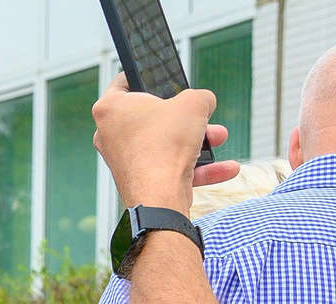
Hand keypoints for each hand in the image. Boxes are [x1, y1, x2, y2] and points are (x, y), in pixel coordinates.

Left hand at [91, 74, 238, 211]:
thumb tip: (204, 103)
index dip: (145, 75)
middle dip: (186, 116)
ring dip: (196, 141)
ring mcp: (123, 159)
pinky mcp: (138, 180)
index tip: (160, 76)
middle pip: (154, 115)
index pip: (124, 81)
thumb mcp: (194, 103)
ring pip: (165, 143)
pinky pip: (169, 168)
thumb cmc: (164, 146)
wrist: (160, 196)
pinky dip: (195, 168)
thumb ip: (201, 96)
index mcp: (111, 108)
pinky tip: (225, 168)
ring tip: (218, 137)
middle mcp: (110, 134)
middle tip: (201, 113)